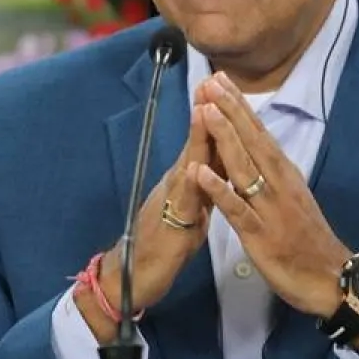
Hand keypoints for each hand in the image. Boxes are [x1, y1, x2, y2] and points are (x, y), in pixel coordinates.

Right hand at [76, 105, 214, 341]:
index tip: (227, 87)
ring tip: (204, 108)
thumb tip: (220, 168)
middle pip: (195, 144)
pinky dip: (189, 185)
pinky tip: (194, 169)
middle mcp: (176, 184)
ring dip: (196, 137)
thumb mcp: (192, 212)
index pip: (206, 144)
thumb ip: (205, 188)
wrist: (131, 277)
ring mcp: (169, 202)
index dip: (217, 117)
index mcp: (187, 182)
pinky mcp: (168, 226)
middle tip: (214, 80)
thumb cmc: (163, 245)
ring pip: (187, 165)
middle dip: (206, 113)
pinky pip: (180, 204)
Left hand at [193, 72, 351, 318]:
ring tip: (205, 112)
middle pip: (251, 141)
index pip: (259, 133)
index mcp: (285, 174)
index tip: (221, 79)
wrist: (331, 279)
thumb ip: (273, 173)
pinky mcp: (260, 234)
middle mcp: (279, 184)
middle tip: (211, 80)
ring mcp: (269, 207)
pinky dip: (218, 189)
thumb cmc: (307, 239)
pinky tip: (199, 172)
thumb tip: (256, 148)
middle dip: (230, 110)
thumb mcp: (292, 197)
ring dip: (223, 138)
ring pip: (243, 167)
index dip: (239, 106)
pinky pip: (236, 208)